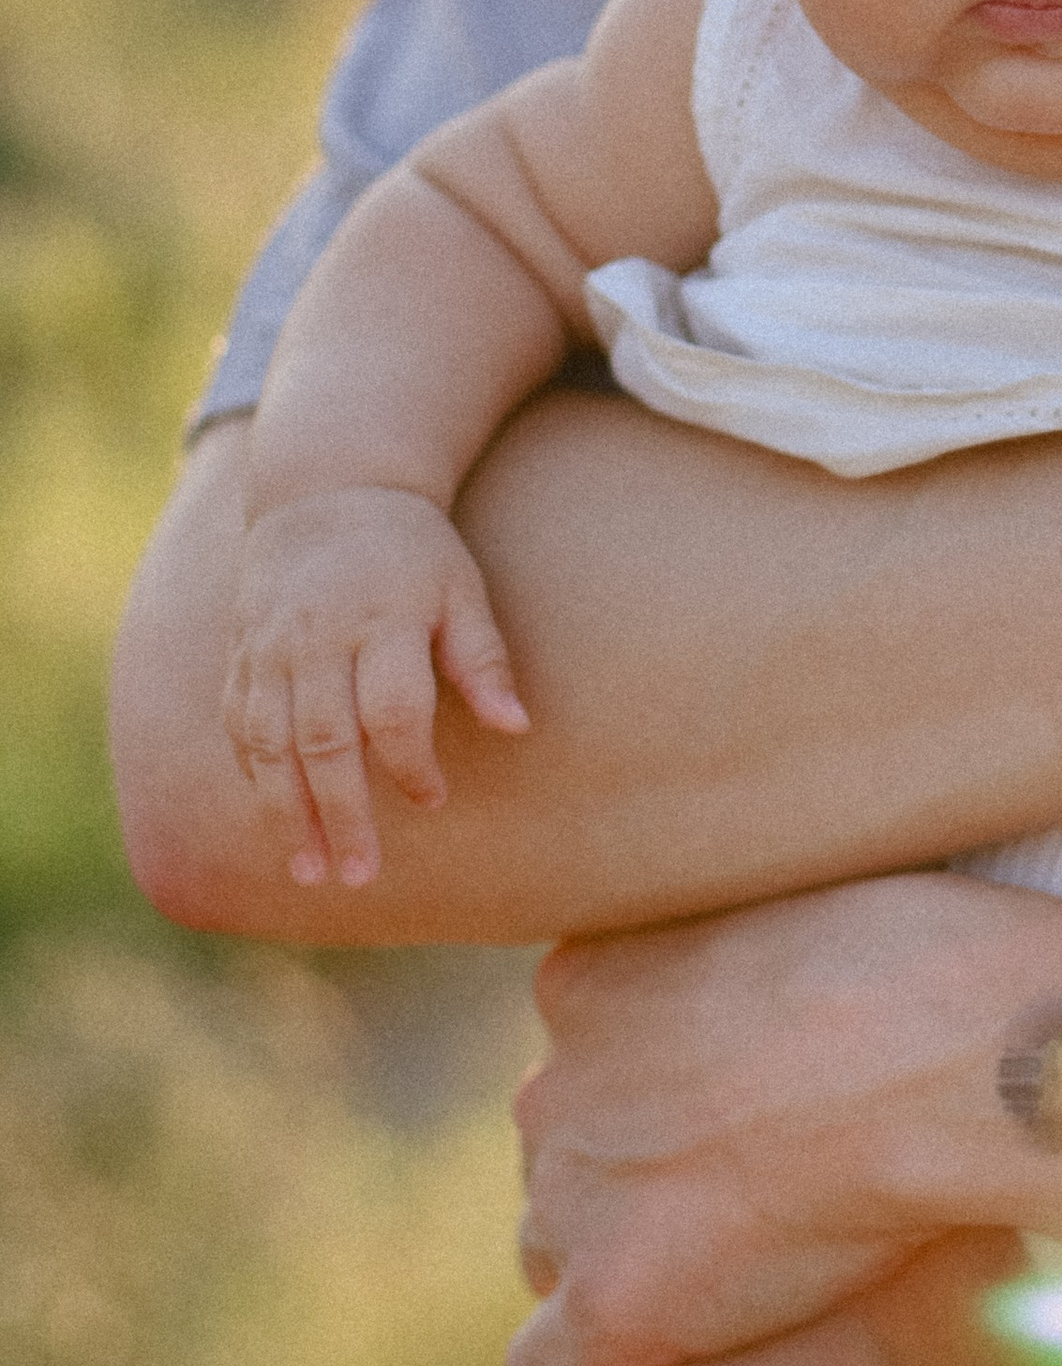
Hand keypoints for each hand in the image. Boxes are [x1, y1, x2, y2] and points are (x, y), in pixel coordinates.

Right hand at [221, 484, 527, 886]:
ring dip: (288, 813)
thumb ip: (484, 659)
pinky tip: (278, 821)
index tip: (433, 800)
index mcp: (381, 617)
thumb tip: (518, 727)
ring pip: (270, 744)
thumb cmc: (412, 550)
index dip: (411, 764)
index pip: (391, 709)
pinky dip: (257, 777)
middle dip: (341, 813)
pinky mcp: (241, 656)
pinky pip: (240, 727)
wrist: (327, 491)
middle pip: (324, 739)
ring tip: (311, 871)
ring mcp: (269, 648)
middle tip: (361, 874)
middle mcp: (316, 637)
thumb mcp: (461, 588)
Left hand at [508, 871, 1061, 1365]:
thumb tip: (788, 984)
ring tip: (735, 1280)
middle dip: (637, 1181)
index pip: (585, 1056)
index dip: (661, 1096)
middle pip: (568, 1156)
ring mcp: (575, 1198)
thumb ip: (747, 948)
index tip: (740, 1113)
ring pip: (555, 1255)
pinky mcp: (613, 1304)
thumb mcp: (803, 895)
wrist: (956, 1056)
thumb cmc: (930, 963)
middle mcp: (555, 1084)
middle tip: (752, 1197)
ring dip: (625, 1270)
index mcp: (591, 977)